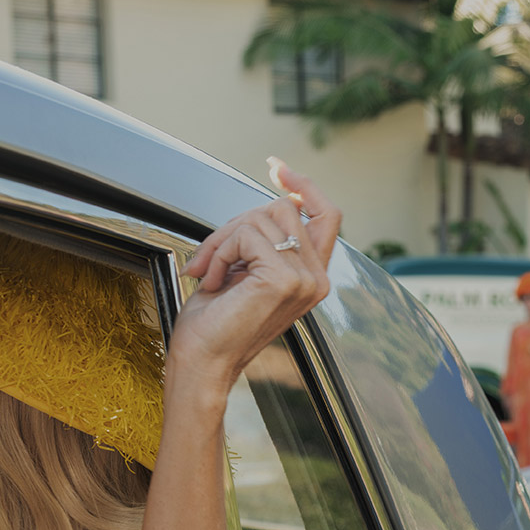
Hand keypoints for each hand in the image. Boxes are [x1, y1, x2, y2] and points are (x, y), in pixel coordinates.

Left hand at [170, 159, 340, 394]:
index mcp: (312, 276)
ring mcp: (305, 279)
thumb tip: (274, 196)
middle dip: (236, 224)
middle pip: (283, 208)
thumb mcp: (244, 269)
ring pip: (262, 217)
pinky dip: (220, 252)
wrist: (202, 362)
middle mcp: (317, 278)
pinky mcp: (284, 279)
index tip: (278, 168)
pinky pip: (246, 235)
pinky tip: (215, 282)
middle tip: (209, 257)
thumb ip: (263, 239)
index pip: (327, 214)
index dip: (305, 185)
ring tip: (212, 272)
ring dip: (224, 240)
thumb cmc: (214, 324)